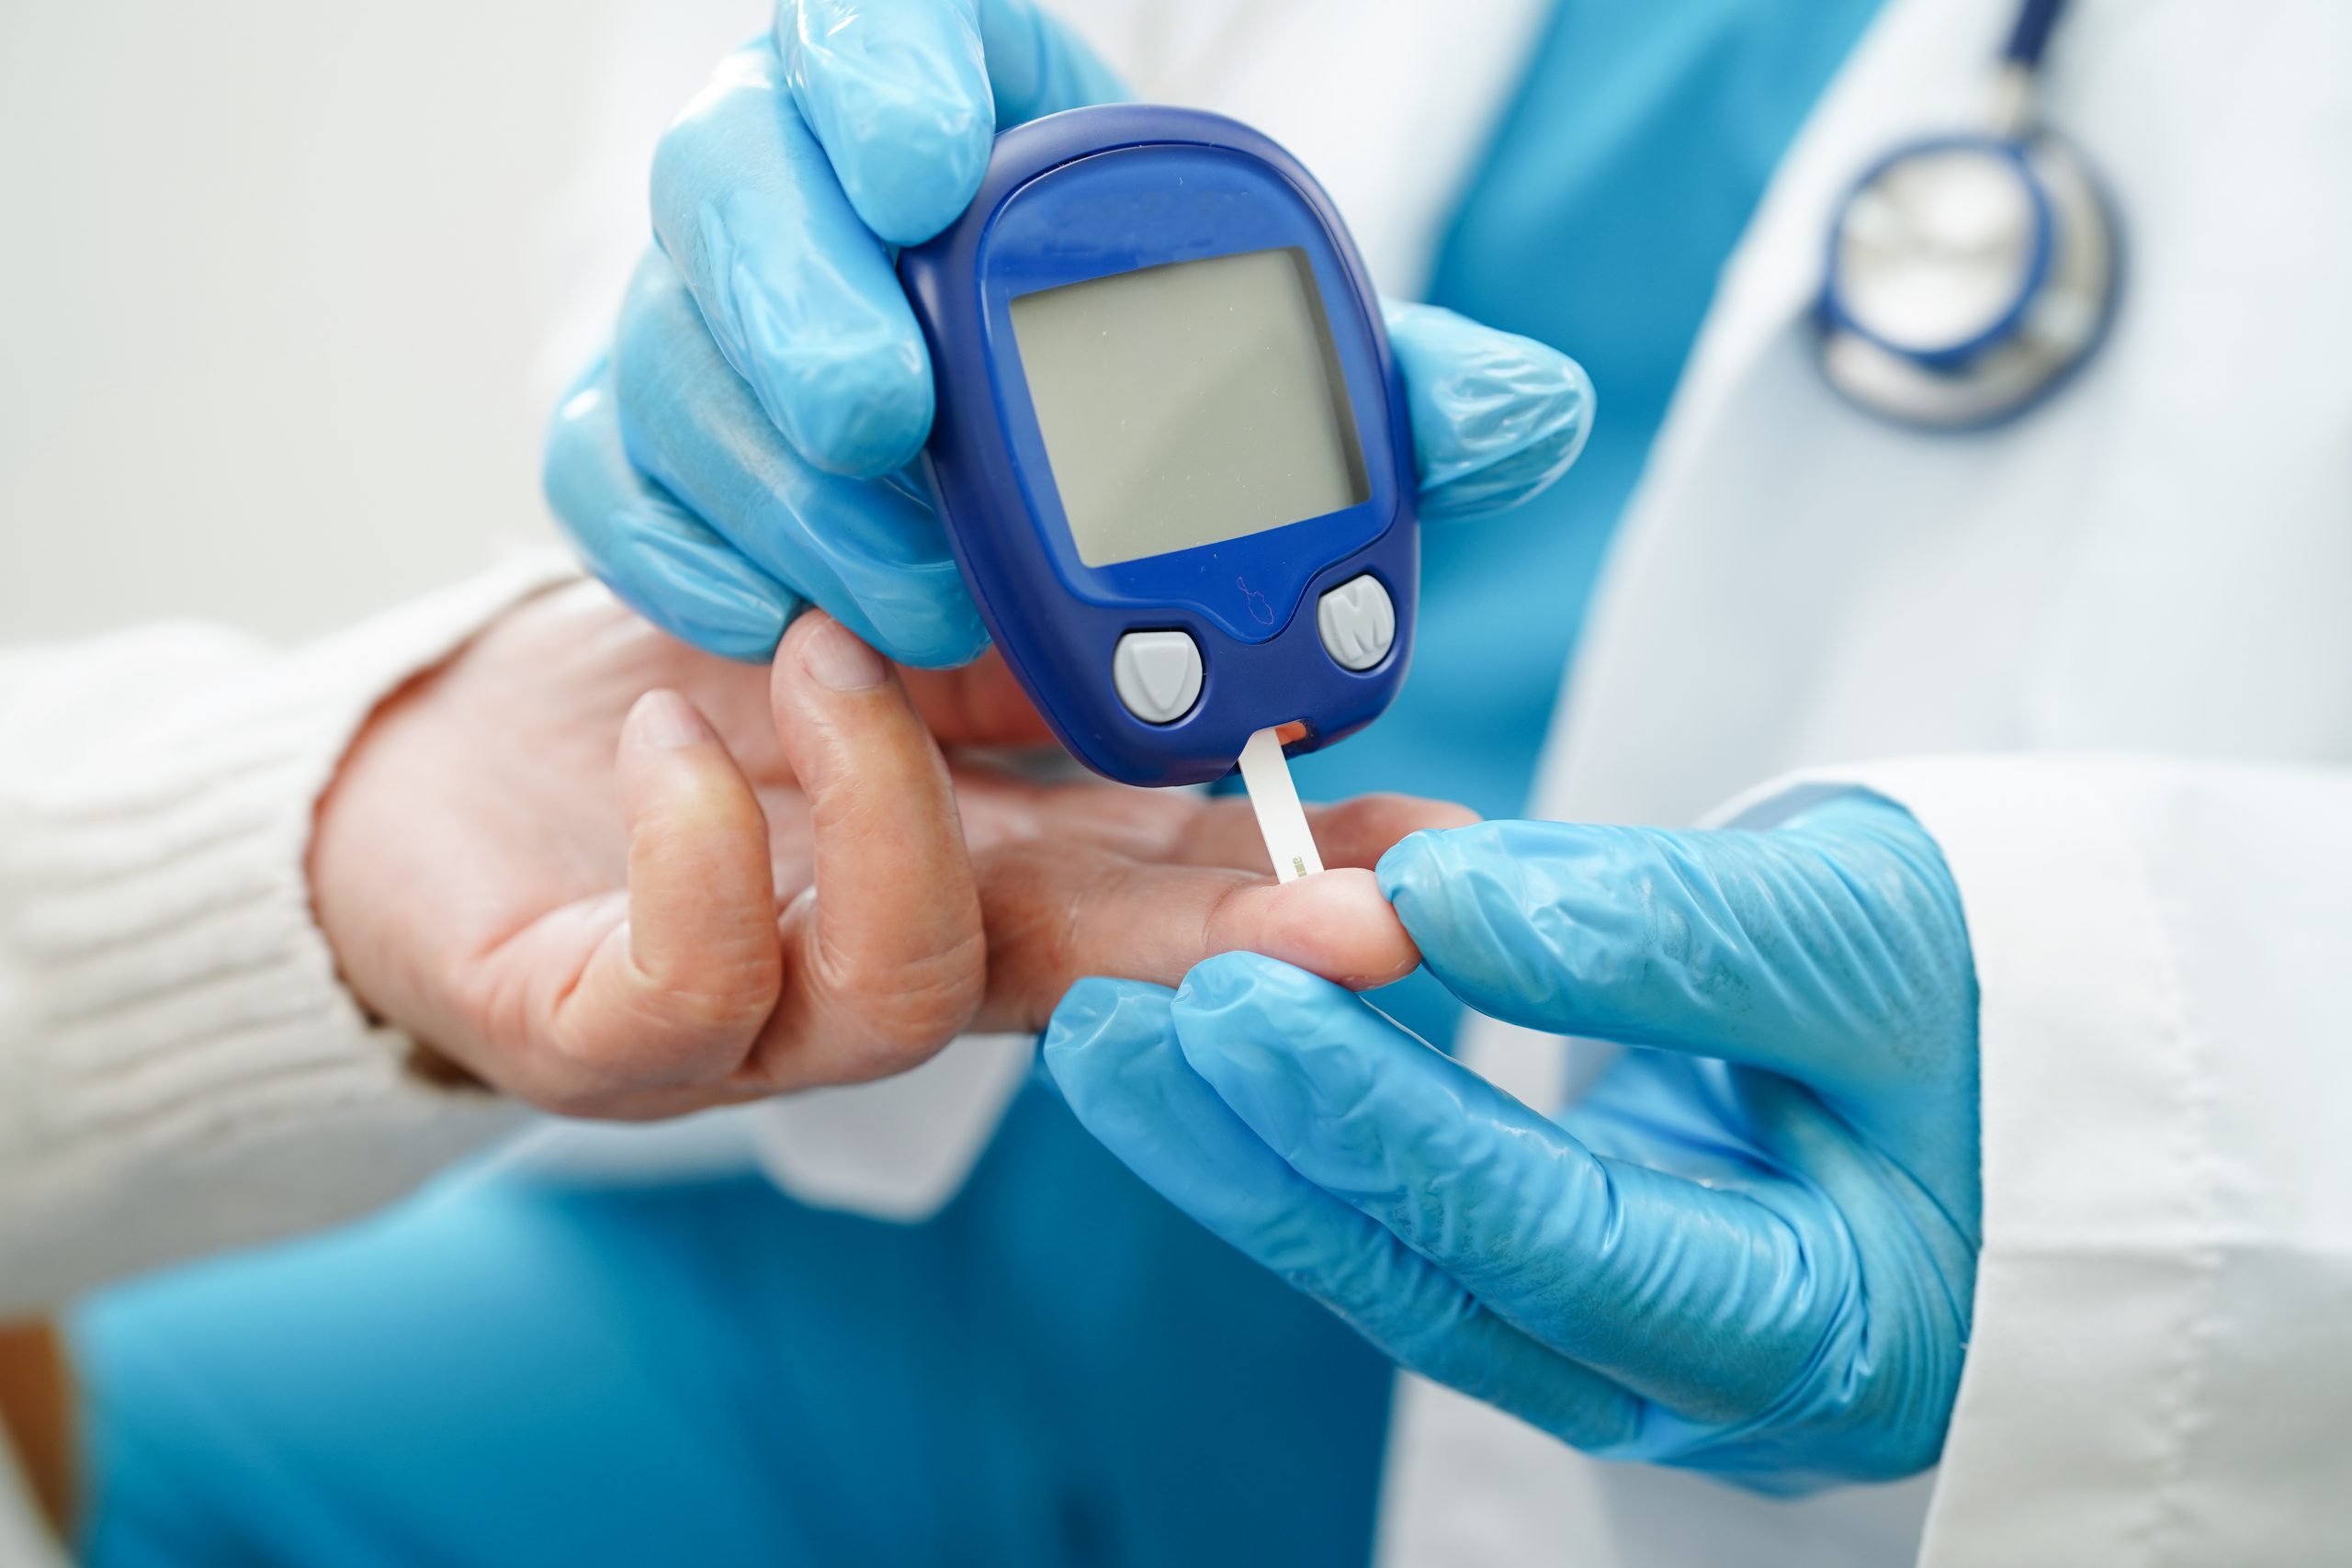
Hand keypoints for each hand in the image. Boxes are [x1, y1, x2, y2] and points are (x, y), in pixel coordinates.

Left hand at [311, 583, 1461, 1118]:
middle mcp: (923, 945)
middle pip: (1116, 981)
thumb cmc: (685, 680)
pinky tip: (672, 735)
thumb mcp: (893, 596)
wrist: (454, 769)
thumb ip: (1042, 585)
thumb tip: (1212, 492)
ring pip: (910, 988)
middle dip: (1243, 947)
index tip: (1440, 848)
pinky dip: (699, 851)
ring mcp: (781, 1009)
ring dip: (895, 801)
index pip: (1196, 883)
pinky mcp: (614, 1030)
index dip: (1317, 877)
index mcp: (1006, 846)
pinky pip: (690, 987)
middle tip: (1360, 915)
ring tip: (824, 646)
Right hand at [543, 0, 1594, 664]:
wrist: (990, 572)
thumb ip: (1377, 401)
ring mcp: (703, 330)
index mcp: (968, 131)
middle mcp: (809, 206)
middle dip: (802, 294)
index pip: (880, 26)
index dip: (885, 71)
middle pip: (731, 167)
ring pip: (668, 353)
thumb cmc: (1126, 448)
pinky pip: (609, 484)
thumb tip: (1517, 412)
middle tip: (895, 407)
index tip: (936, 154)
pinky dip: (699, 562)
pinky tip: (796, 620)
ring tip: (918, 596)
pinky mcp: (635, 454)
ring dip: (789, 485)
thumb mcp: (1256, 414)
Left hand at [1043, 793, 1978, 1490]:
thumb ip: (1664, 930)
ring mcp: (1633, 1345)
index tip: (1234, 1001)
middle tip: (1111, 1026)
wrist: (2050, 1060)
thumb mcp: (1877, 935)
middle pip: (1441, 1275)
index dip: (1382, 1120)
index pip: (1551, 1233)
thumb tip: (1437, 899)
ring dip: (1255, 1154)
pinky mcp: (1582, 1281)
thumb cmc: (2009, 1006)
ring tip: (1116, 1038)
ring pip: (1408, 1266)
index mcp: (1815, 1327)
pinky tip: (1216, 1062)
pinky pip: (1425, 1226)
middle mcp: (1701, 1376)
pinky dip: (1321, 1140)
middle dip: (1264, 1154)